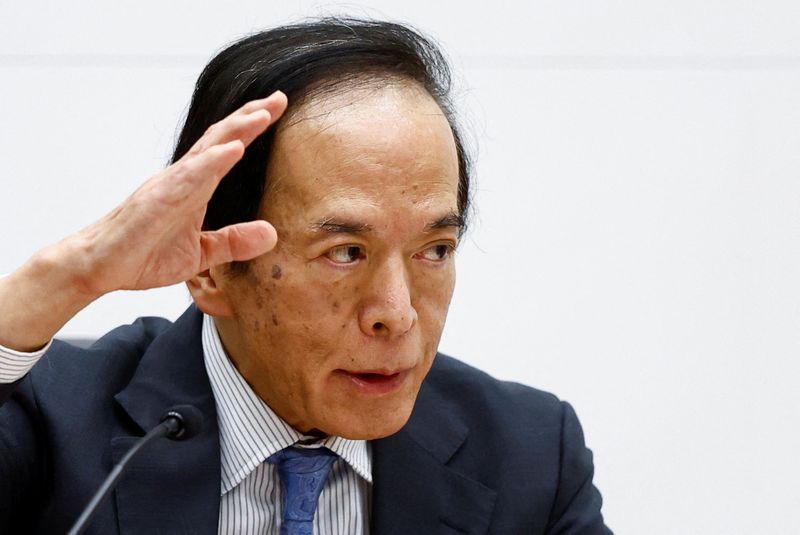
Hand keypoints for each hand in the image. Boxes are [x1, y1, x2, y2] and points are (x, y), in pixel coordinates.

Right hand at [72, 91, 287, 294]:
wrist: (101, 267)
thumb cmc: (144, 254)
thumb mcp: (201, 253)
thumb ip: (234, 241)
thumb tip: (272, 234)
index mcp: (196, 186)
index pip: (228, 148)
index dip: (252, 128)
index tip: (277, 108)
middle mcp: (185, 177)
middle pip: (222, 138)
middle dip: (251, 116)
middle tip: (279, 97)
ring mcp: (171, 184)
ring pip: (208, 149)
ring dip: (237, 131)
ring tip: (263, 114)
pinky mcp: (158, 198)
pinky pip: (189, 175)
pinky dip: (213, 161)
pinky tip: (234, 149)